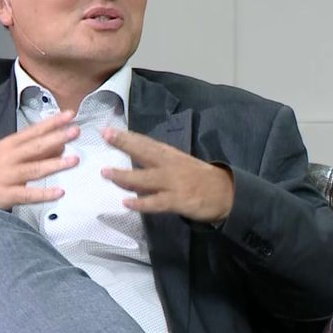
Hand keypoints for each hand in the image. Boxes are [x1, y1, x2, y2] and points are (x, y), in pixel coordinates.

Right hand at [0, 110, 79, 233]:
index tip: (70, 114)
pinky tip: (59, 192)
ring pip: (34, 169)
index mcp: (8, 145)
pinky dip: (43, 194)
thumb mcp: (4, 155)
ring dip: (55, 163)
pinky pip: (27, 195)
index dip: (52, 122)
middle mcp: (8, 158)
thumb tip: (59, 145)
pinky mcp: (4, 195)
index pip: (34, 130)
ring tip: (74, 159)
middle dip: (57, 137)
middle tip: (76, 130)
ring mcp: (6, 177)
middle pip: (36, 146)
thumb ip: (31, 150)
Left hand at [99, 128, 233, 222]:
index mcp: (171, 155)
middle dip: (124, 143)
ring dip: (125, 175)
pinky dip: (141, 203)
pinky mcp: (178, 200)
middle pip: (144, 152)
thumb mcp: (182, 163)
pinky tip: (126, 202)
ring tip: (106, 173)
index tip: (108, 130)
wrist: (227, 193)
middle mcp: (170, 165)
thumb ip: (161, 161)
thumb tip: (137, 159)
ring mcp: (174, 182)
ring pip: (145, 178)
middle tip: (105, 135)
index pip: (146, 143)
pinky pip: (156, 202)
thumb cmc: (201, 178)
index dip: (127, 136)